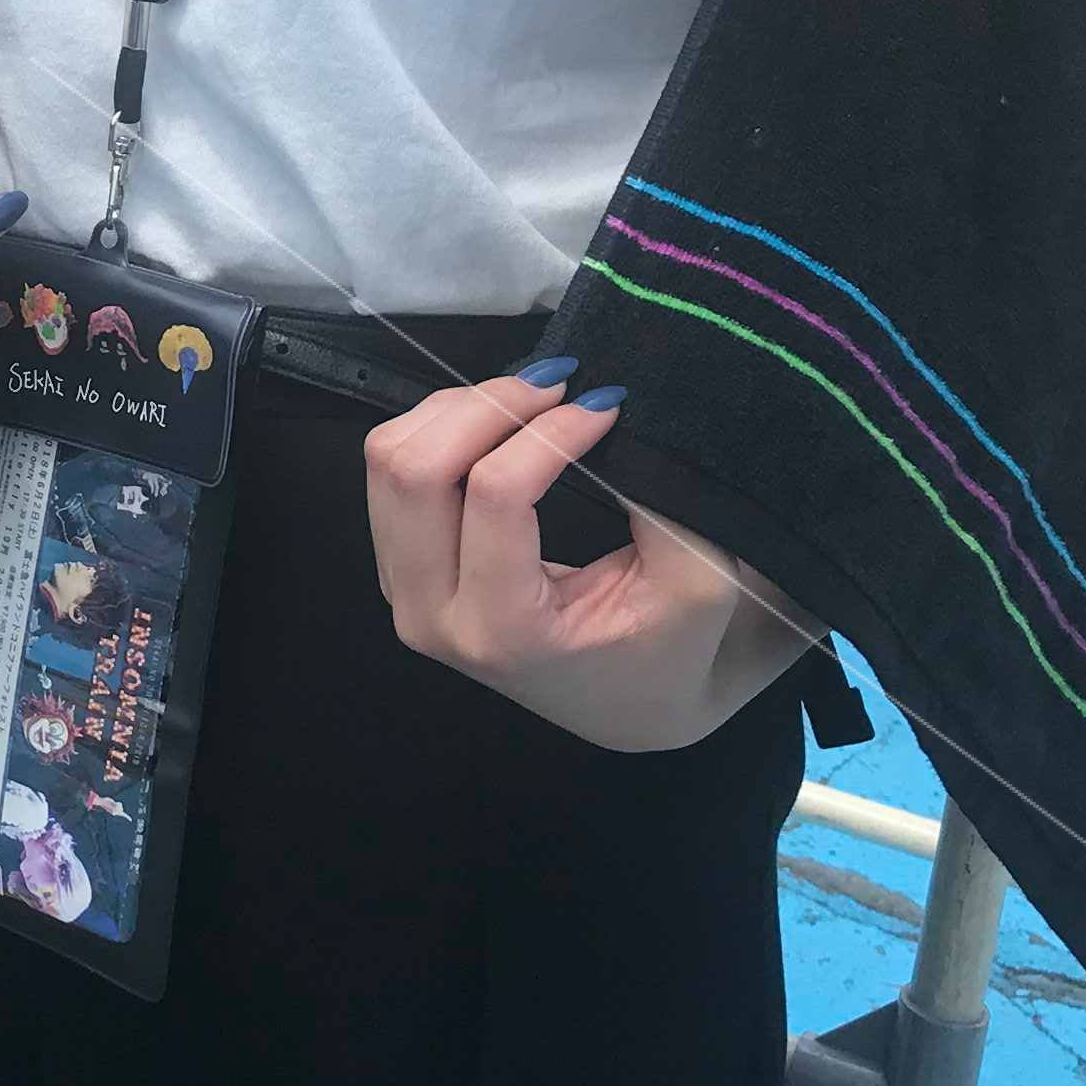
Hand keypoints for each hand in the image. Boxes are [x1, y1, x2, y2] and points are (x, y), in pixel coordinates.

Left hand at [363, 367, 821, 751]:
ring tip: (530, 400)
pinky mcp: (398, 566)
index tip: (604, 405)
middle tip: (556, 384)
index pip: (495, 493)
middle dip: (486, 405)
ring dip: (458, 410)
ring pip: (389, 460)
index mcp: (504, 631)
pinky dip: (439, 428)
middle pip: (414, 470)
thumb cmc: (668, 646)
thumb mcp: (696, 581)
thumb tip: (607, 406)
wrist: (631, 701)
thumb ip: (660, 498)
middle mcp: (433, 617)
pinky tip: (497, 423)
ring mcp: (403, 593)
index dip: (549, 431)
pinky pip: (389, 470)